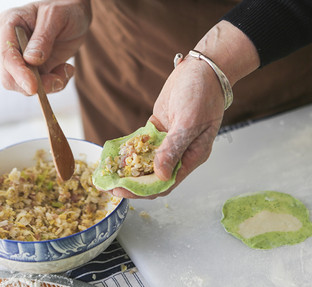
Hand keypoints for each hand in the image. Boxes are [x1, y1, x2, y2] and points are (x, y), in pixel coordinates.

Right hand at [0, 0, 90, 94]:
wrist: (76, 15)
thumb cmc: (65, 8)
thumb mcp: (56, 16)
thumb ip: (43, 37)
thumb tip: (31, 60)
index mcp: (9, 24)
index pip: (7, 55)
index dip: (18, 73)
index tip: (33, 87)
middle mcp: (12, 43)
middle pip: (10, 77)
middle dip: (34, 84)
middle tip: (58, 80)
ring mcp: (23, 58)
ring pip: (25, 86)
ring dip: (49, 85)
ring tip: (67, 69)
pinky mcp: (36, 69)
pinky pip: (42, 87)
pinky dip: (56, 84)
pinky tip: (67, 69)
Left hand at [111, 56, 224, 198]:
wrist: (202, 69)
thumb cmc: (202, 95)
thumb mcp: (188, 122)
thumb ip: (174, 148)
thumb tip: (162, 175)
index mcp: (192, 157)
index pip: (166, 183)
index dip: (143, 190)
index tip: (122, 192)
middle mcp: (180, 152)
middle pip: (154, 176)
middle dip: (132, 182)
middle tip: (109, 184)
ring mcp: (168, 140)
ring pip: (146, 161)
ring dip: (129, 167)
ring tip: (108, 172)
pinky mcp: (159, 128)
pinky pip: (142, 144)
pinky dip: (129, 149)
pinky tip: (115, 153)